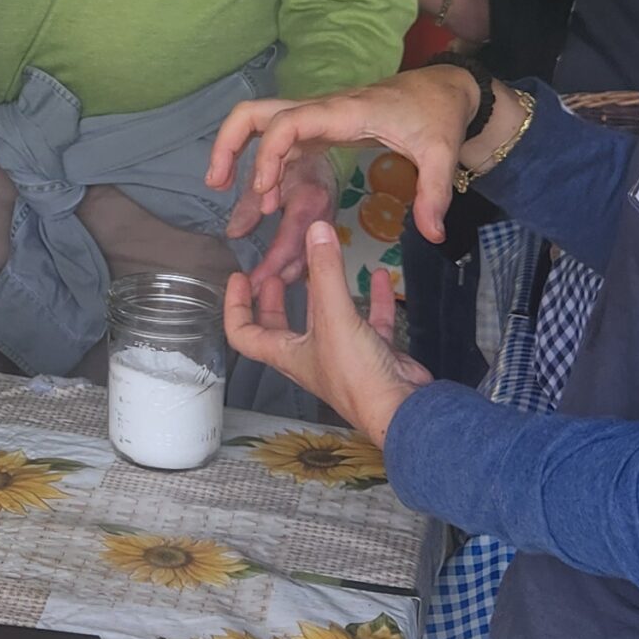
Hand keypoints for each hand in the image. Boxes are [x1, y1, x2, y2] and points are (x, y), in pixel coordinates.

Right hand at [210, 65, 484, 248]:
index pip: (286, 122)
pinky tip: (265, 201)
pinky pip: (279, 143)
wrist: (442, 90)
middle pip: (253, 112)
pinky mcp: (319, 130)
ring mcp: (316, 120)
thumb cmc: (437, 115)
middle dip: (227, 144)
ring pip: (259, 126)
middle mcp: (319, 112)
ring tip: (228, 198)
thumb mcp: (441, 154)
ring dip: (237, 155)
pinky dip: (264, 168)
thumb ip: (434, 194)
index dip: (267, 155)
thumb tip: (433, 236)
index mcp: (341, 113)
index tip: (264, 192)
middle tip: (216, 184)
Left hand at [223, 221, 430, 447]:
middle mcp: (311, 356)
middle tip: (275, 273)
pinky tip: (378, 277)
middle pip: (281, 327)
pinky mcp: (374, 354)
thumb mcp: (335, 317)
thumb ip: (326, 272)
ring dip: (323, 293)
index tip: (238, 278)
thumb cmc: (357, 376)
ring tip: (320, 266)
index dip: (235, 307)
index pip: (244, 334)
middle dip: (274, 300)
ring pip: (327, 319)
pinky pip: (369, 320)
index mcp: (287, 354)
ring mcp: (343, 356)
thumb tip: (317, 230)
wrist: (403, 409)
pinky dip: (372, 298)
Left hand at [247, 146, 337, 287]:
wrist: (327, 149)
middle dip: (276, 281)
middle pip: (300, 260)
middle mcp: (322, 218)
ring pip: (308, 262)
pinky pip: (312, 254)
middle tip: (252, 297)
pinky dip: (296, 267)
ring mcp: (329, 225)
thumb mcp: (270, 175)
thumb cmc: (296, 159)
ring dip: (286, 278)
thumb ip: (249, 205)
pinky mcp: (329, 229)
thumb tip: (233, 233)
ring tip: (263, 293)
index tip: (249, 284)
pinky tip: (282, 277)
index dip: (267, 269)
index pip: (286, 246)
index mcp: (307, 203)